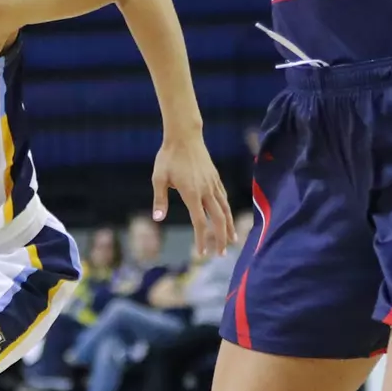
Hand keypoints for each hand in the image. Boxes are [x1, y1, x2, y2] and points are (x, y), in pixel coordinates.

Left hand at [151, 135, 233, 257]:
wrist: (184, 136)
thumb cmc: (168, 157)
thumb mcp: (159, 178)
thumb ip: (160, 199)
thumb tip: (158, 219)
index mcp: (192, 193)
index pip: (200, 221)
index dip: (201, 239)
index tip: (200, 253)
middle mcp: (206, 190)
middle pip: (219, 219)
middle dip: (221, 238)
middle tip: (221, 254)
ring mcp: (213, 184)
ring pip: (226, 209)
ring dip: (230, 227)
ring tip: (233, 241)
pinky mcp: (215, 178)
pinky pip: (224, 198)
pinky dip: (227, 211)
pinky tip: (228, 218)